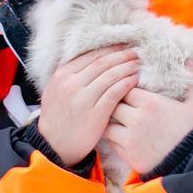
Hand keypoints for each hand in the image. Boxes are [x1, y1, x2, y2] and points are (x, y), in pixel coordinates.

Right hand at [37, 46, 139, 165]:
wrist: (54, 145)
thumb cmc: (58, 116)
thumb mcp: (55, 90)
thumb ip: (71, 74)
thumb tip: (92, 58)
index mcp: (62, 75)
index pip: (91, 56)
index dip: (110, 50)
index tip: (122, 47)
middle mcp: (71, 84)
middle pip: (102, 63)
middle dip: (121, 56)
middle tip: (135, 52)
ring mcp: (82, 99)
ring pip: (110, 76)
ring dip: (126, 67)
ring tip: (137, 65)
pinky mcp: (94, 114)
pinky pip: (114, 93)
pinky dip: (126, 84)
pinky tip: (134, 80)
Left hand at [104, 61, 192, 175]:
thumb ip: (191, 78)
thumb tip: (187, 58)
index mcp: (150, 103)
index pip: (124, 87)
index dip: (125, 87)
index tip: (129, 89)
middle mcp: (136, 119)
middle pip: (113, 103)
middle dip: (115, 102)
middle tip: (120, 103)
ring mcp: (130, 138)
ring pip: (107, 123)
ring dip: (111, 120)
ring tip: (117, 119)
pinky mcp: (127, 155)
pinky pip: (111, 142)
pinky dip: (114, 138)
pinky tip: (122, 135)